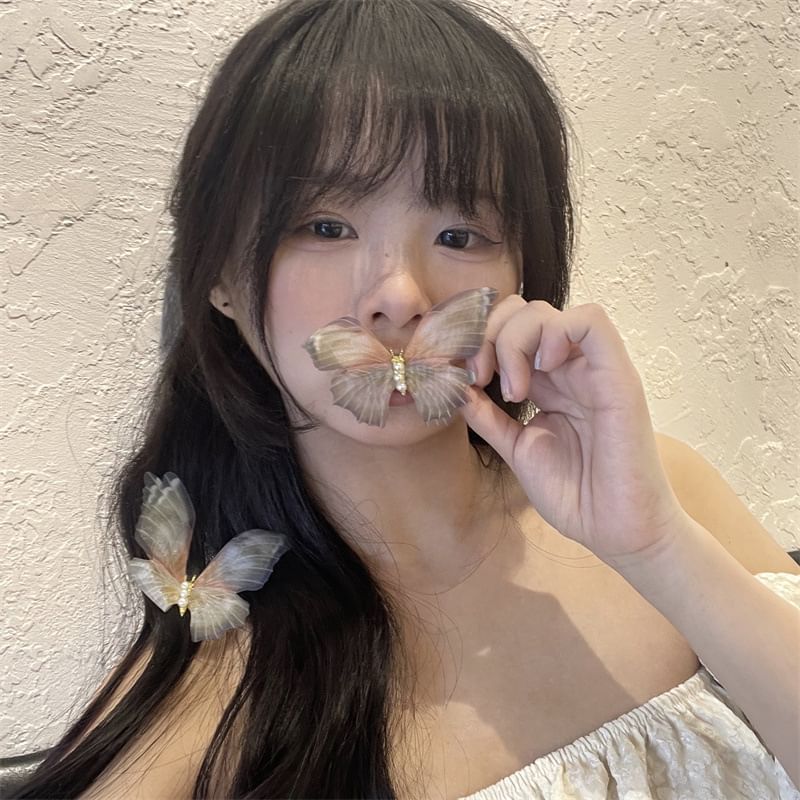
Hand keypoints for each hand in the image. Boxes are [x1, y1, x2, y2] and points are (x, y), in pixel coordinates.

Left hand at [461, 296, 688, 565]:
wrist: (617, 531)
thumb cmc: (575, 495)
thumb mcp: (518, 449)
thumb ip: (488, 417)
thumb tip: (457, 388)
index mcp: (547, 382)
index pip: (509, 330)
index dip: (477, 342)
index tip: (464, 377)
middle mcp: (569, 368)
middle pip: (523, 311)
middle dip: (488, 335)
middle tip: (480, 376)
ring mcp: (594, 368)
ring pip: (548, 311)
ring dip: (514, 339)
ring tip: (513, 389)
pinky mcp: (617, 376)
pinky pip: (591, 322)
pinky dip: (554, 332)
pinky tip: (541, 370)